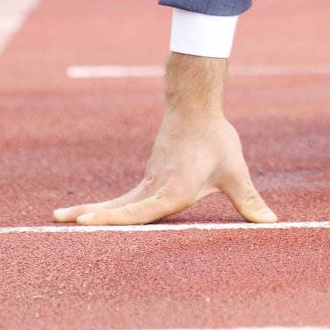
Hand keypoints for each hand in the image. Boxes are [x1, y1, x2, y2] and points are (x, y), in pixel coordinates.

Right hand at [53, 106, 277, 226]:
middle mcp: (155, 188)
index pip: (138, 211)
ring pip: (118, 203)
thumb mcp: (236, 173)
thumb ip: (250, 201)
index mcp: (172, 191)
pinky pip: (125, 198)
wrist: (197, 107)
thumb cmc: (216, 140)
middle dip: (90, 218)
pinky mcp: (149, 176)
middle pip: (118, 209)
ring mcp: (149, 181)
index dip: (112, 219)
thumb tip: (271, 222)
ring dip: (92, 212)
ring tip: (61, 218)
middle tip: (57, 222)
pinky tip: (92, 214)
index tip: (84, 222)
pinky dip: (107, 208)